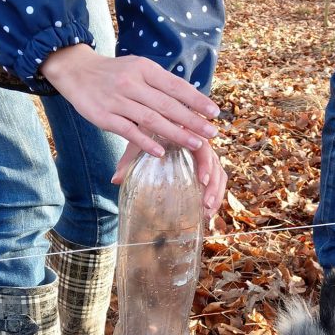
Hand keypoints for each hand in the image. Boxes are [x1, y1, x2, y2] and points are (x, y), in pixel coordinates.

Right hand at [40, 43, 219, 156]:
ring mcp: (117, 100)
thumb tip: (191, 97)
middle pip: (167, 105)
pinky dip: (145, 142)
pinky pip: (128, 131)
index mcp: (144, 69)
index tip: (214, 112)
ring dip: (175, 133)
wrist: (76, 71)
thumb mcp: (138, 68)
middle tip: (212, 133)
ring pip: (151, 119)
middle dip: (192, 120)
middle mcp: (132, 83)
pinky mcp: (104, 117)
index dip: (196, 100)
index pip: (176, 86)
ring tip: (195, 144)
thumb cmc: (114, 73)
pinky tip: (160, 152)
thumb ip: (160, 83)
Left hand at [112, 138, 227, 218]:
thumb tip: (115, 180)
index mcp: (189, 136)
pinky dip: (215, 196)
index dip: (206, 166)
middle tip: (206, 204)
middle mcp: (202, 146)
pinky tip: (207, 213)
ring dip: (216, 194)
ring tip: (207, 213)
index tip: (202, 181)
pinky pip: (217, 181)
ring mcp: (207, 157)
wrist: (156, 121)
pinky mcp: (207, 167)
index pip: (204, 150)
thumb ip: (130, 160)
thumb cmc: (148, 131)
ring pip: (219, 176)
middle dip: (213, 187)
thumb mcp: (139, 142)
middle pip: (215, 166)